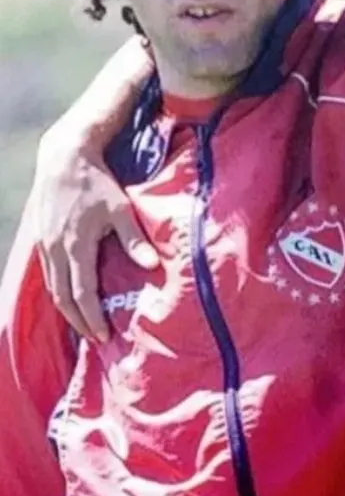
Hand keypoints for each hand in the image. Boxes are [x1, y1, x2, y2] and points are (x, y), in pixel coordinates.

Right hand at [32, 126, 158, 341]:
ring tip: (84, 323)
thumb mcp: (120, 210)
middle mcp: (54, 249)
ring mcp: (44, 244)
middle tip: (96, 337)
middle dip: (79, 321)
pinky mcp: (40, 237)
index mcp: (75, 246)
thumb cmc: (97, 183)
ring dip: (67, 309)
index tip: (104, 335)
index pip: (82, 294)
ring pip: (52, 288)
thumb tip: (153, 265)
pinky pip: (47, 273)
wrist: (64, 158)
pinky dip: (59, 290)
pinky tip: (70, 295)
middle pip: (63, 298)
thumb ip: (134, 240)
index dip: (92, 318)